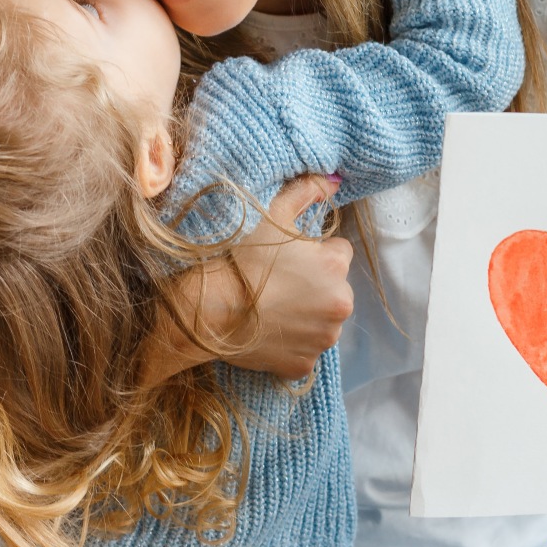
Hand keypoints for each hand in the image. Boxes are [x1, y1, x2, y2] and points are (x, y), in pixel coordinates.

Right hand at [144, 175, 353, 386]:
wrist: (206, 311)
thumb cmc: (238, 259)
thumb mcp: (271, 213)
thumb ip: (307, 191)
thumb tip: (334, 181)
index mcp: (336, 266)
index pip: (338, 253)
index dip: (312, 253)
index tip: (287, 257)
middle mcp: (340, 306)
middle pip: (332, 290)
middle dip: (312, 286)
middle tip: (275, 283)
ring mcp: (321, 340)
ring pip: (319, 322)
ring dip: (303, 315)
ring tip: (268, 306)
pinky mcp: (302, 365)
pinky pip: (301, 351)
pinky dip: (288, 344)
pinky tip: (264, 331)